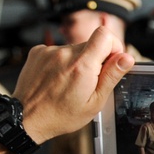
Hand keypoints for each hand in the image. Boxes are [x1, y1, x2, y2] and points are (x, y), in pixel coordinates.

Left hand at [12, 27, 133, 143]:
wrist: (27, 118)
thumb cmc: (60, 115)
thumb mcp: (94, 102)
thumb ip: (112, 76)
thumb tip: (126, 58)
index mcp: (81, 66)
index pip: (104, 35)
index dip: (113, 46)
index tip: (111, 61)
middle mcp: (64, 54)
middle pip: (91, 42)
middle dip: (95, 59)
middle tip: (88, 81)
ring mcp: (49, 51)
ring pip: (74, 48)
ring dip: (77, 61)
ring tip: (69, 82)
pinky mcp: (38, 51)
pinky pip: (58, 51)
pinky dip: (61, 62)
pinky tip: (57, 78)